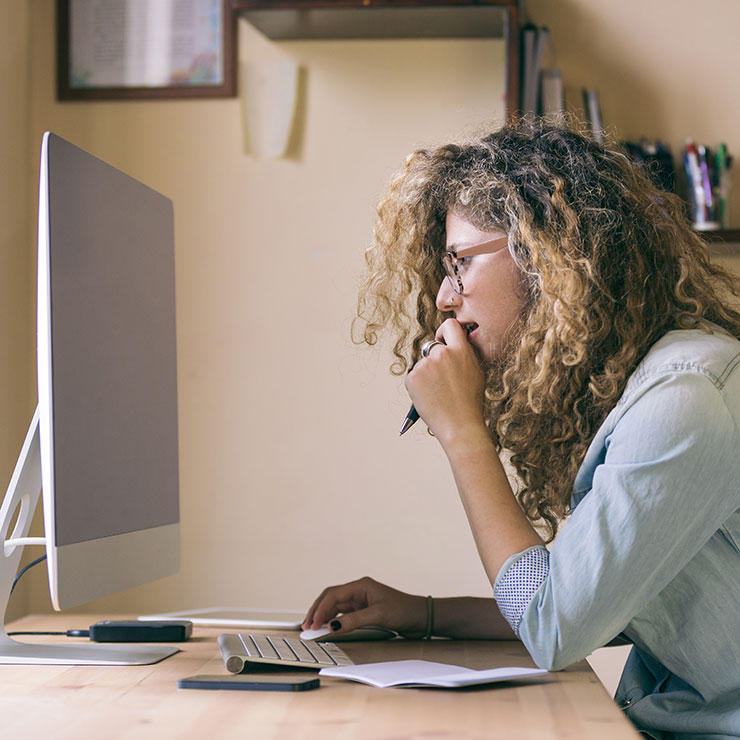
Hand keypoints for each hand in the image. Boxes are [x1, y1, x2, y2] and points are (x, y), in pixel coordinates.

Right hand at [302, 577, 426, 637]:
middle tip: (306, 625)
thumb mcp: (378, 615)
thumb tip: (332, 626)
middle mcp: (358, 591)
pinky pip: (342, 615)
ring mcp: (360, 601)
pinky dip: (333, 621)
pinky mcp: (363, 611)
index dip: (320, 609)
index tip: (312, 623)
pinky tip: (327, 628)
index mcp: (361, 586)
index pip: (333, 594)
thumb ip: (354, 621)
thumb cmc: (404, 610)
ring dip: (323, 616)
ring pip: (335, 607)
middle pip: (331, 598)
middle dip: (317, 611)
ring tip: (312, 628)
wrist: (421, 617)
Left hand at [405, 319, 485, 445]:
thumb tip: (452, 345)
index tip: (443, 341)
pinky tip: (430, 398)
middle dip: (434, 359)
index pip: (450, 325)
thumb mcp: (475, 372)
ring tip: (439, 394)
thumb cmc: (470, 402)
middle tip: (441, 378)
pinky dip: (418, 386)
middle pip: (432, 347)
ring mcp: (425, 365)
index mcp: (460, 350)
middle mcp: (442, 354)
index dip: (445, 332)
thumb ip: (464, 355)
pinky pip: (414, 376)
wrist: (459, 425)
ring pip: (423, 364)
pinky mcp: (412, 377)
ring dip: (427, 375)